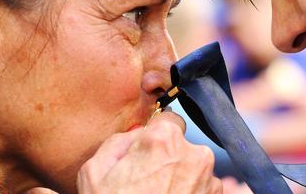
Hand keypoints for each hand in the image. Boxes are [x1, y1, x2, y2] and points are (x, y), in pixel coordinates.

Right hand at [77, 111, 221, 193]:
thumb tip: (137, 134)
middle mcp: (196, 154)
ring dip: (180, 178)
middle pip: (182, 145)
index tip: (144, 154)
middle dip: (167, 158)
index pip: (167, 119)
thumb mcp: (94, 172)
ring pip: (193, 168)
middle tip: (147, 183)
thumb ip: (118, 141)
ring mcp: (211, 180)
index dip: (154, 137)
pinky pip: (202, 188)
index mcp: (164, 139)